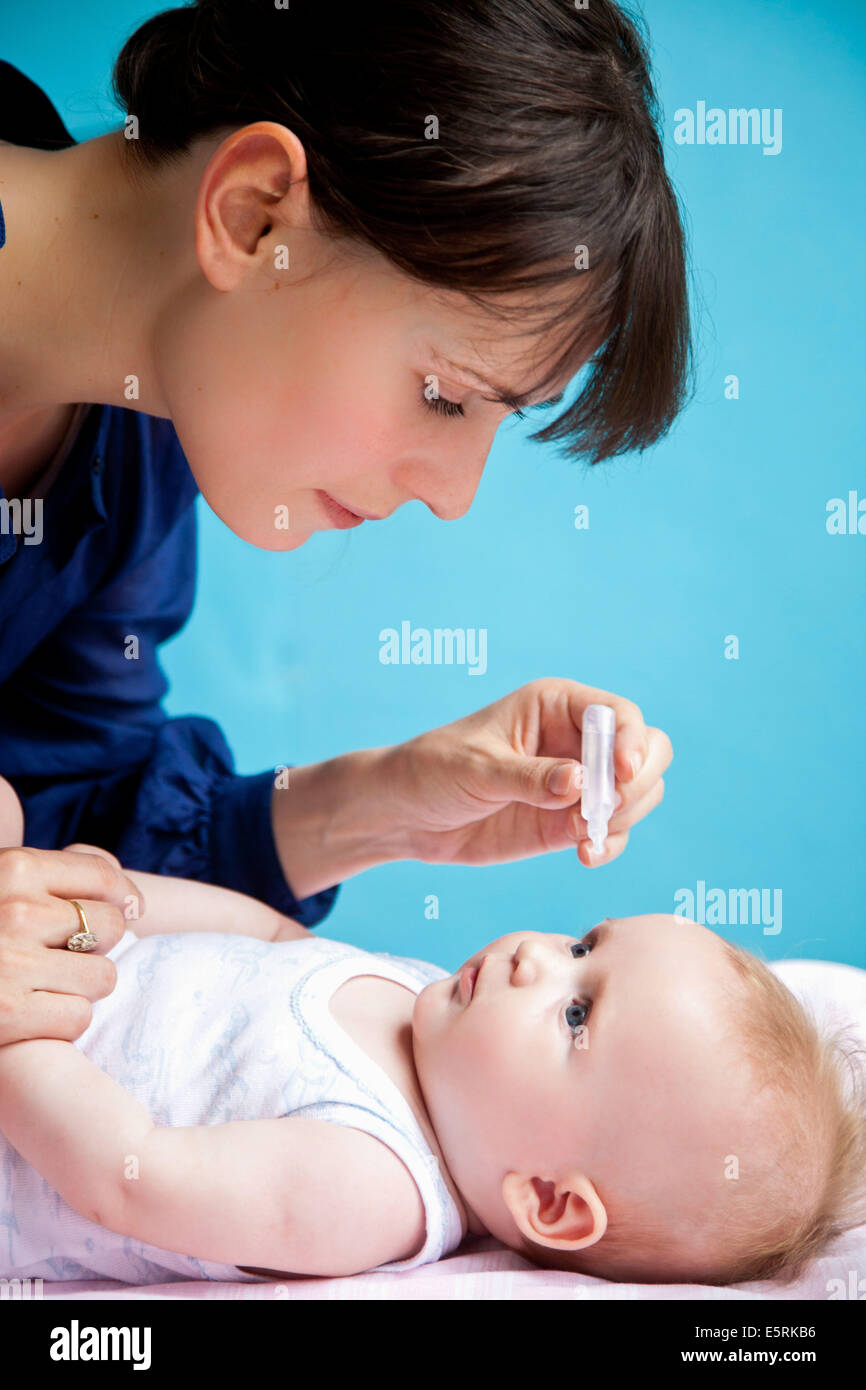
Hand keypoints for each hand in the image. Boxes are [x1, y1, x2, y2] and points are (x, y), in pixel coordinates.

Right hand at [0, 844, 144, 1045]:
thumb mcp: (2, 882)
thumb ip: (59, 878)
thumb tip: (135, 904)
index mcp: (14, 868)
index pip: (104, 879)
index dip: (122, 899)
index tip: (124, 912)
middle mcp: (16, 912)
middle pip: (112, 927)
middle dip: (98, 944)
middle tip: (65, 953)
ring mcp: (12, 966)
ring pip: (103, 977)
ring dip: (83, 986)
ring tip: (48, 983)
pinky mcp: (8, 1017)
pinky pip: (78, 1017)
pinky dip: (63, 1020)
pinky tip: (35, 1011)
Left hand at [381, 677, 671, 868]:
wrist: (406, 815)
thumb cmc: (433, 770)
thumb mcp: (477, 768)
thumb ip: (529, 777)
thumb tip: (581, 784)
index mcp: (557, 705)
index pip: (618, 714)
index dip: (632, 742)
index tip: (624, 774)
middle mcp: (576, 740)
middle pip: (647, 750)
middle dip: (637, 782)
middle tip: (606, 810)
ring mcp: (578, 784)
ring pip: (639, 794)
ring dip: (624, 817)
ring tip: (583, 837)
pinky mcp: (569, 823)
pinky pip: (613, 832)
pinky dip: (610, 844)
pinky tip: (586, 855)